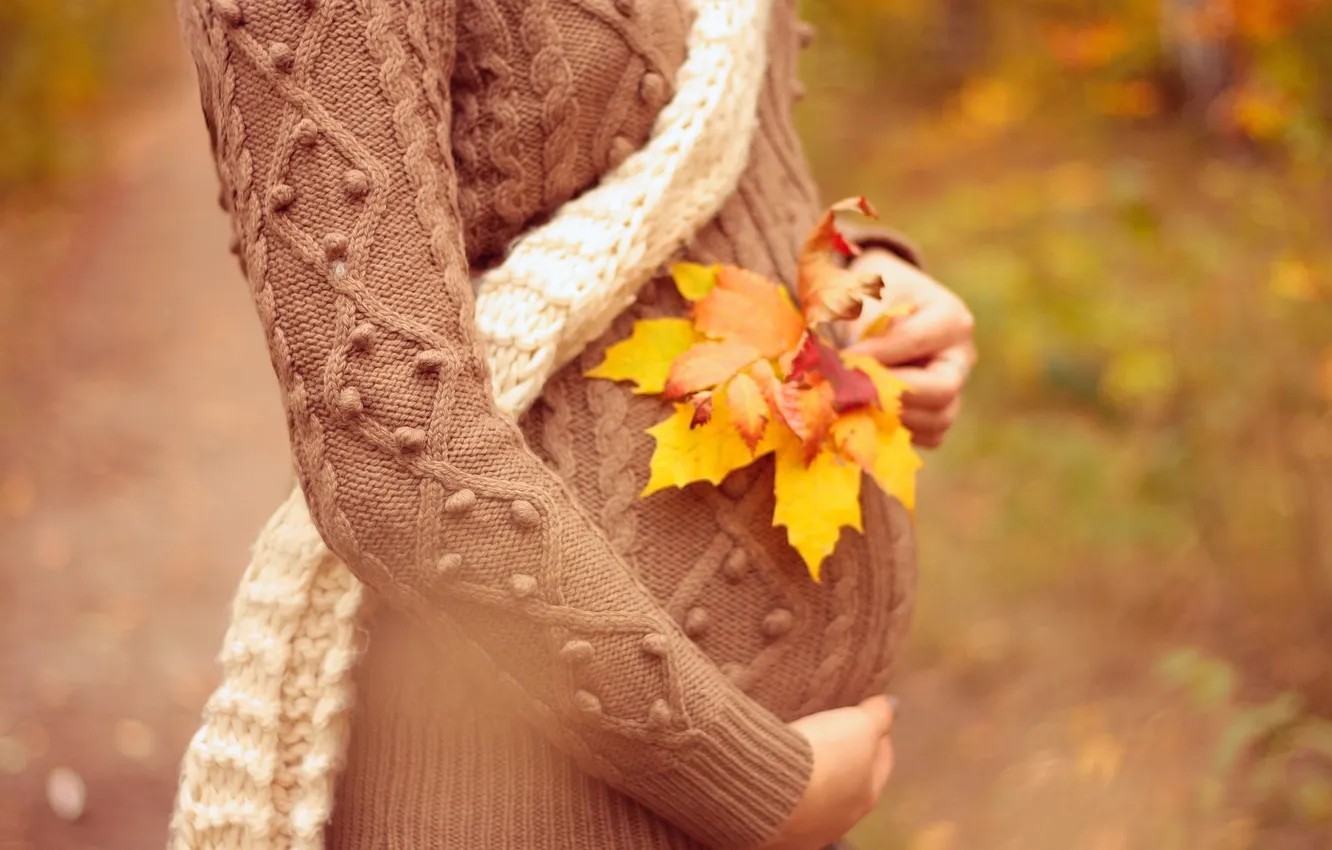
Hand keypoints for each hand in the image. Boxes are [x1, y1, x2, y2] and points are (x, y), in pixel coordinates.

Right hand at [760, 695, 895, 849]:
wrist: (774, 785)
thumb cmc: (824, 755)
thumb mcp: (859, 724)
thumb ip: (879, 716)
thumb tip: (891, 706)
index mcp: (868, 795)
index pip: (882, 762)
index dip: (878, 737)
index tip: (870, 719)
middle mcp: (842, 818)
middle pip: (851, 783)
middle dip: (847, 760)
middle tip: (836, 735)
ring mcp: (810, 828)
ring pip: (820, 797)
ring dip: (817, 778)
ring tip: (804, 754)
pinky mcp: (778, 831)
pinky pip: (789, 803)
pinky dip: (790, 788)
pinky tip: (781, 774)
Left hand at [840, 249, 975, 448]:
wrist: (872, 305)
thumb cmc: (867, 293)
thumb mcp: (861, 293)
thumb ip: (856, 322)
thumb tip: (846, 365)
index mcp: (950, 318)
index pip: (915, 341)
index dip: (875, 354)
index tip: (840, 359)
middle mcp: (960, 358)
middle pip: (940, 390)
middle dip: (889, 393)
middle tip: (848, 391)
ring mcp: (953, 389)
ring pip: (936, 421)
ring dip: (890, 417)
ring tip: (851, 403)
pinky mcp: (936, 413)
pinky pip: (925, 437)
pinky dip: (895, 432)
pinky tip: (862, 415)